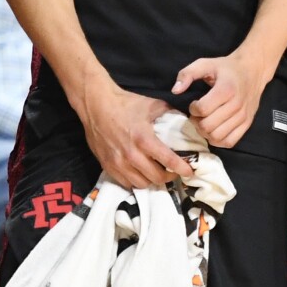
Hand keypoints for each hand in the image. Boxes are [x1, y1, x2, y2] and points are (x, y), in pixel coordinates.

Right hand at [77, 83, 194, 189]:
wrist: (96, 104)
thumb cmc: (125, 103)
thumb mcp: (152, 104)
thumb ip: (170, 113)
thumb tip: (186, 120)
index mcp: (145, 139)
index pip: (169, 161)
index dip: (182, 169)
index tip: (190, 172)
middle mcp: (132, 155)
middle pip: (156, 177)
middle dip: (168, 177)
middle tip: (172, 172)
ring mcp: (118, 163)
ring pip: (142, 184)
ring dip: (152, 180)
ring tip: (156, 173)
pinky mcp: (107, 166)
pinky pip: (126, 183)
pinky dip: (136, 181)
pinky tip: (140, 174)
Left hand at [172, 51, 270, 147]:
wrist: (253, 70)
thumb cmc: (226, 68)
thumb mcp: (205, 63)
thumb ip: (187, 74)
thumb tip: (175, 90)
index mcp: (226, 89)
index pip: (203, 109)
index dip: (193, 108)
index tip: (194, 103)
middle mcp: (237, 105)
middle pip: (208, 126)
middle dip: (196, 122)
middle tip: (197, 114)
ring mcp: (243, 117)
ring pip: (217, 137)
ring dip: (205, 132)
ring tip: (205, 121)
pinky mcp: (247, 124)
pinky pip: (229, 142)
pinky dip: (218, 140)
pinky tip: (214, 129)